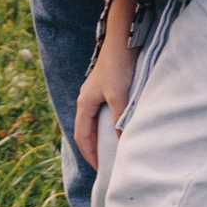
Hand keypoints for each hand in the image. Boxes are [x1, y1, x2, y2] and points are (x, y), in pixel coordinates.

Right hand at [71, 0, 137, 168]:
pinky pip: (105, 110)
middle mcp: (87, 97)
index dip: (89, 154)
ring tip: (115, 148)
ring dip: (102, 135)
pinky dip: (110, 123)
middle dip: (94, 147)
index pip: (81, 136)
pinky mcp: (108, 84)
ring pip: (96, 119)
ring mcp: (97, 90)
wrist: (124, 36)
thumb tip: (121, 144)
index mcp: (84, 102)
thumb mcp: (119, 95)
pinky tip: (122, 126)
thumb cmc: (119, 65)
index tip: (101, 170)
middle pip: (86, 129)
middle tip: (107, 163)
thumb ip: (119, 120)